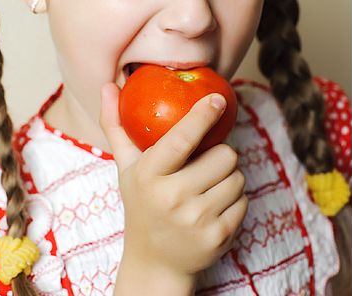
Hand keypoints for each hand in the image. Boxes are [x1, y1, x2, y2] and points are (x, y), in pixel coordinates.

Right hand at [99, 82, 247, 277]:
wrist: (154, 264)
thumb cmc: (141, 204)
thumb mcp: (126, 168)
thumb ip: (118, 126)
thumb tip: (108, 86)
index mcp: (149, 175)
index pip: (182, 138)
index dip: (203, 116)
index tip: (218, 100)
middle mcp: (172, 197)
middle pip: (224, 155)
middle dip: (221, 153)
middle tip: (207, 161)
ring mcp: (197, 220)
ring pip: (238, 177)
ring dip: (229, 176)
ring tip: (208, 184)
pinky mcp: (218, 237)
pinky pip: (244, 201)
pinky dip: (234, 199)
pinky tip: (214, 206)